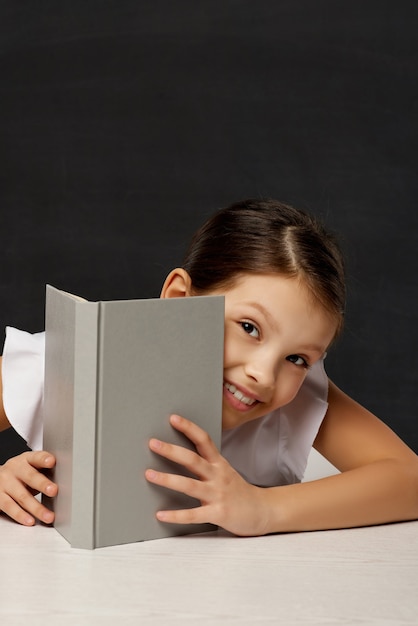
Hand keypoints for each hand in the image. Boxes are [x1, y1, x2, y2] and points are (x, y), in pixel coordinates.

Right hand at [0, 451, 57, 525]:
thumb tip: (68, 480)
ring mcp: (5, 483)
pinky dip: (21, 515)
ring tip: (48, 516)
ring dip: (36, 508)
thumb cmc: (21, 474)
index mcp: (26, 459)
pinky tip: (30, 520)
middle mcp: (14, 469)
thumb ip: (44, 471)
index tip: (52, 461)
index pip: (36, 457)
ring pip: (22, 496)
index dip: (44, 459)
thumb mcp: (31, 467)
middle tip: (54, 491)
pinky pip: (10, 507)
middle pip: (30, 477)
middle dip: (42, 484)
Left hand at [145, 414, 268, 535]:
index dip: (189, 428)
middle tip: (153, 443)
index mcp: (219, 463)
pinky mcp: (218, 514)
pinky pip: (194, 515)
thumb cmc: (238, 491)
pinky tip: (160, 514)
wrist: (262, 512)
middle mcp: (218, 476)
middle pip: (193, 460)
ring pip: (190, 485)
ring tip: (149, 474)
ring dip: (168, 479)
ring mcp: (218, 494)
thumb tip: (179, 454)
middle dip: (172, 451)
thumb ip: (206, 464)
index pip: (204, 440)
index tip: (173, 418)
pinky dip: (176, 515)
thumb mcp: (224, 471)